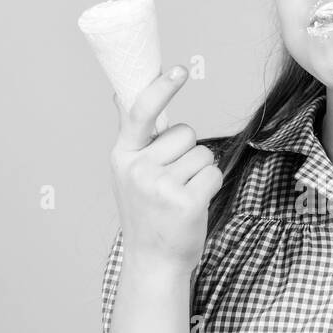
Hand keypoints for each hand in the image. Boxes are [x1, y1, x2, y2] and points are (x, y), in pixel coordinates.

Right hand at [109, 65, 223, 272]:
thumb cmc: (146, 214)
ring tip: (182, 195)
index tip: (179, 70)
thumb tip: (120, 91)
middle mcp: (138, 169)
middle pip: (185, 133)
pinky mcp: (186, 202)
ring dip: (200, 171)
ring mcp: (161, 186)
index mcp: (122, 156)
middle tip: (173, 181)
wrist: (153, 262)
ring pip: (203, 153)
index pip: (141, 112)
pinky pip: (213, 173)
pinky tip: (195, 204)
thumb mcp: (128, 174)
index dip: (161, 88)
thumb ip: (132, 137)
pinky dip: (211, 186)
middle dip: (187, 152)